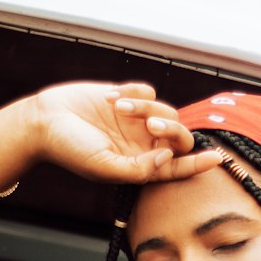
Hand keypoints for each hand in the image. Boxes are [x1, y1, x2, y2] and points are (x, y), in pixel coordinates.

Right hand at [31, 81, 222, 183]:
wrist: (44, 120)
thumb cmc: (70, 150)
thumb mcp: (104, 166)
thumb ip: (139, 169)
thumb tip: (168, 158)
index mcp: (139, 166)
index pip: (177, 168)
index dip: (198, 164)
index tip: (217, 157)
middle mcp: (142, 144)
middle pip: (178, 136)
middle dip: (171, 128)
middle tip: (150, 123)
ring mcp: (136, 121)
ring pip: (165, 109)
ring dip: (145, 107)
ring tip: (116, 107)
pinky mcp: (128, 97)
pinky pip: (149, 91)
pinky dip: (135, 92)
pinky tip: (111, 97)